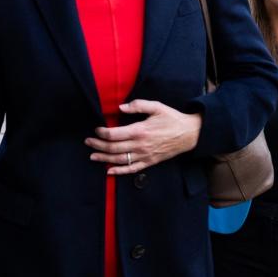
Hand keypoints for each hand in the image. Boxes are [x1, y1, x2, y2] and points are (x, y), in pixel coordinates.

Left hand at [86, 99, 201, 175]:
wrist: (189, 134)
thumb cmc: (172, 119)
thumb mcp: (157, 106)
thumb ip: (138, 105)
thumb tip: (120, 107)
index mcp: (140, 130)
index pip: (114, 134)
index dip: (102, 133)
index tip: (96, 130)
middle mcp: (140, 145)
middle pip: (113, 148)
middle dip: (98, 145)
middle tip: (88, 142)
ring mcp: (144, 155)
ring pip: (119, 160)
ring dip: (104, 158)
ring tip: (92, 156)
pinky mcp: (149, 162)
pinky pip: (131, 169)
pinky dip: (119, 171)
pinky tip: (109, 171)